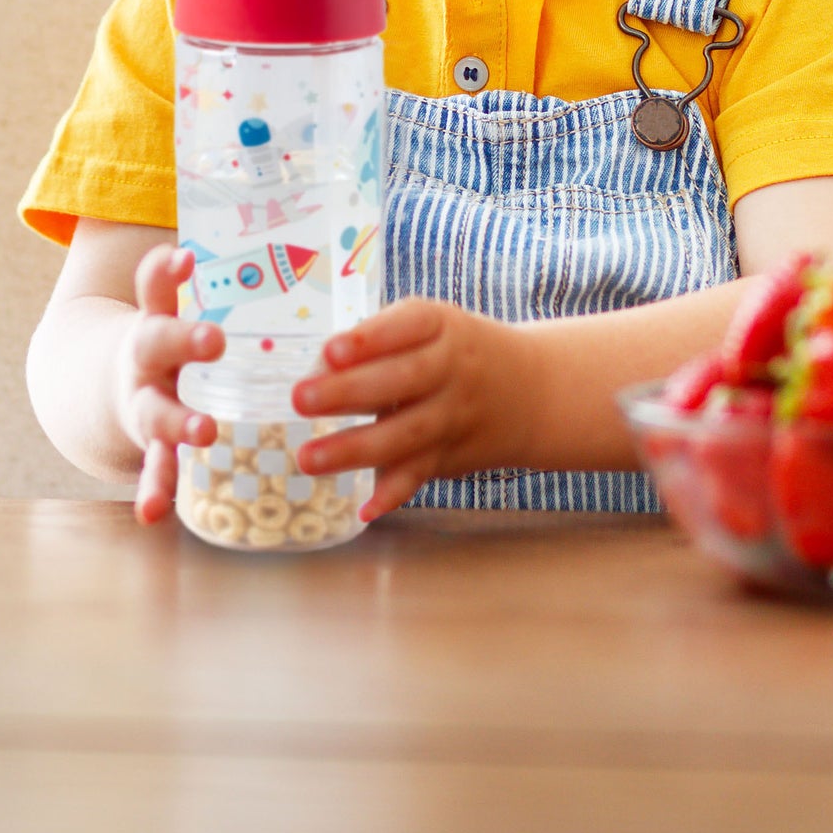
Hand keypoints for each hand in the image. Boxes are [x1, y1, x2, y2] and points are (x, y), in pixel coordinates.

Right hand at [115, 243, 224, 523]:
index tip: (187, 257)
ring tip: (204, 431)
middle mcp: (147, 358)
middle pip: (157, 341)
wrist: (112, 388)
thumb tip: (316, 247)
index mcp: (160, 316)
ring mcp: (145, 403)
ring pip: (156, 411)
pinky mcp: (152, 445)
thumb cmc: (175, 342)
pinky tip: (153, 512)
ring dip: (180, 422)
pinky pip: (154, 469)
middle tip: (215, 341)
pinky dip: (154, 490)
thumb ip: (235, 284)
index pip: (157, 284)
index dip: (167, 269)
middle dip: (185, 340)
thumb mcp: (189, 308)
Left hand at [290, 298, 531, 519]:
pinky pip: (420, 474)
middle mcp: (451, 369)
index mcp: (442, 326)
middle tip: (300, 399)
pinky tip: (364, 507)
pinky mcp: (449, 455)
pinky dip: (393, 493)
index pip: (408, 326)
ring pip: (406, 433)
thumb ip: (376, 343)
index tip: (331, 350)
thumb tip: (314, 374)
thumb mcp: (432, 326)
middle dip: (350, 391)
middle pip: (402, 380)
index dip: (370, 339)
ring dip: (355, 448)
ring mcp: (452, 416)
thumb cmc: (457, 349)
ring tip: (308, 458)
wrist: (531, 391)